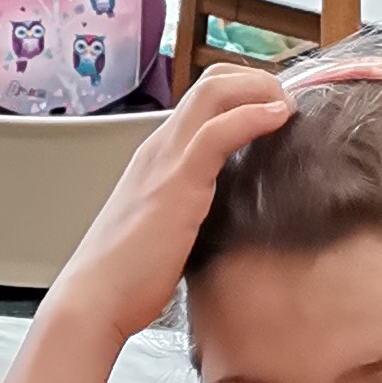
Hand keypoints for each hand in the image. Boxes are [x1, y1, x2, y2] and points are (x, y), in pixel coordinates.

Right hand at [42, 65, 293, 349]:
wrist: (94, 300)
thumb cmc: (127, 278)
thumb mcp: (165, 230)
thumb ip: (190, 210)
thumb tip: (222, 217)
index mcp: (156, 158)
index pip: (201, 100)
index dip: (243, 93)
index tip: (274, 114)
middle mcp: (159, 148)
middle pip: (211, 82)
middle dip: (257, 81)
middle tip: (286, 107)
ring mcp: (166, 160)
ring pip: (215, 91)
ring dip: (261, 89)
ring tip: (288, 109)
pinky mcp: (177, 182)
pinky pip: (218, 130)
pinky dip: (253, 115)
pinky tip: (278, 119)